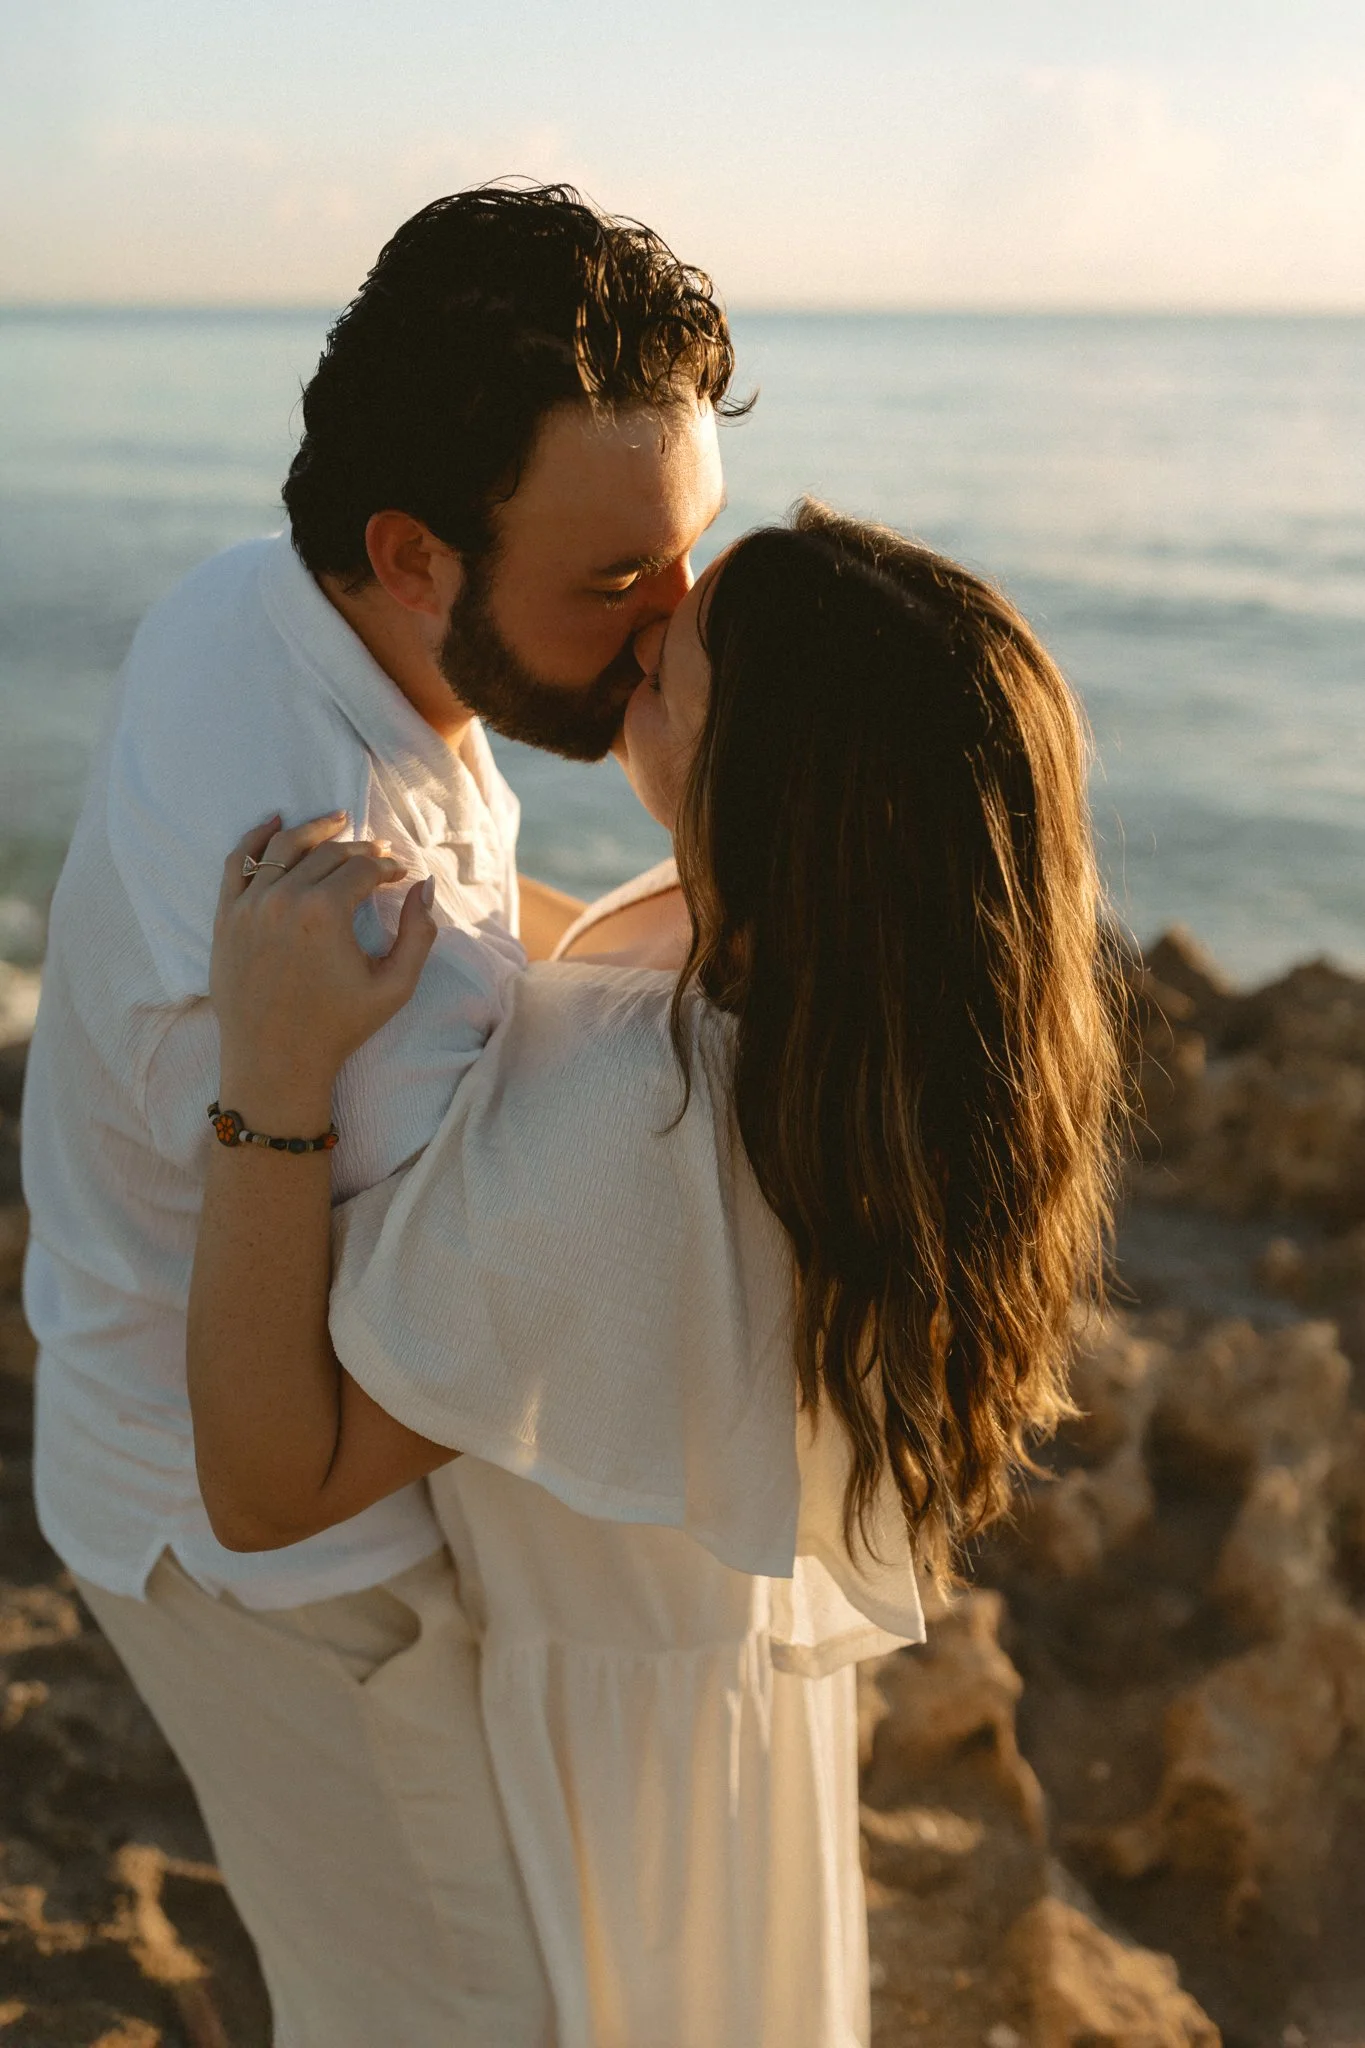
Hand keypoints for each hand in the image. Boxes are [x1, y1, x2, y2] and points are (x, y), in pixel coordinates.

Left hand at [211, 814, 436, 1125]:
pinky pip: (237, 862)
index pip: (362, 868)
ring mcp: (249, 906)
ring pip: (283, 847)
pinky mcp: (227, 917)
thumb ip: (420, 934)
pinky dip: (256, 837)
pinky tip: (274, 822)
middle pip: (327, 853)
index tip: (399, 873)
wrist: (275, 1061)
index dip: (387, 866)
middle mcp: (284, 899)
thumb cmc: (338, 1027)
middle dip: (358, 849)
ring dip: (313, 830)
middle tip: (376, 854)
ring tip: (334, 821)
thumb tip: (424, 886)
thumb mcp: (394, 987)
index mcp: (325, 913)